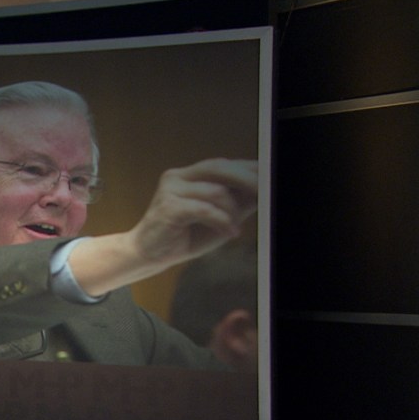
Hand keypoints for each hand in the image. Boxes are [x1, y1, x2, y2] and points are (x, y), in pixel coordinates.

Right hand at [127, 158, 257, 266]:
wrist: (148, 255)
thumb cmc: (182, 237)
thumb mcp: (217, 218)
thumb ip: (237, 203)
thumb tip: (264, 191)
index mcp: (190, 176)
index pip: (224, 164)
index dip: (249, 168)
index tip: (270, 176)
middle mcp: (178, 177)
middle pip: (219, 168)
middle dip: (248, 180)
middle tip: (266, 193)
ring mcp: (171, 190)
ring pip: (215, 191)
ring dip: (232, 211)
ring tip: (234, 227)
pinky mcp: (168, 207)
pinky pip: (204, 209)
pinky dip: (221, 221)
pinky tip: (229, 232)